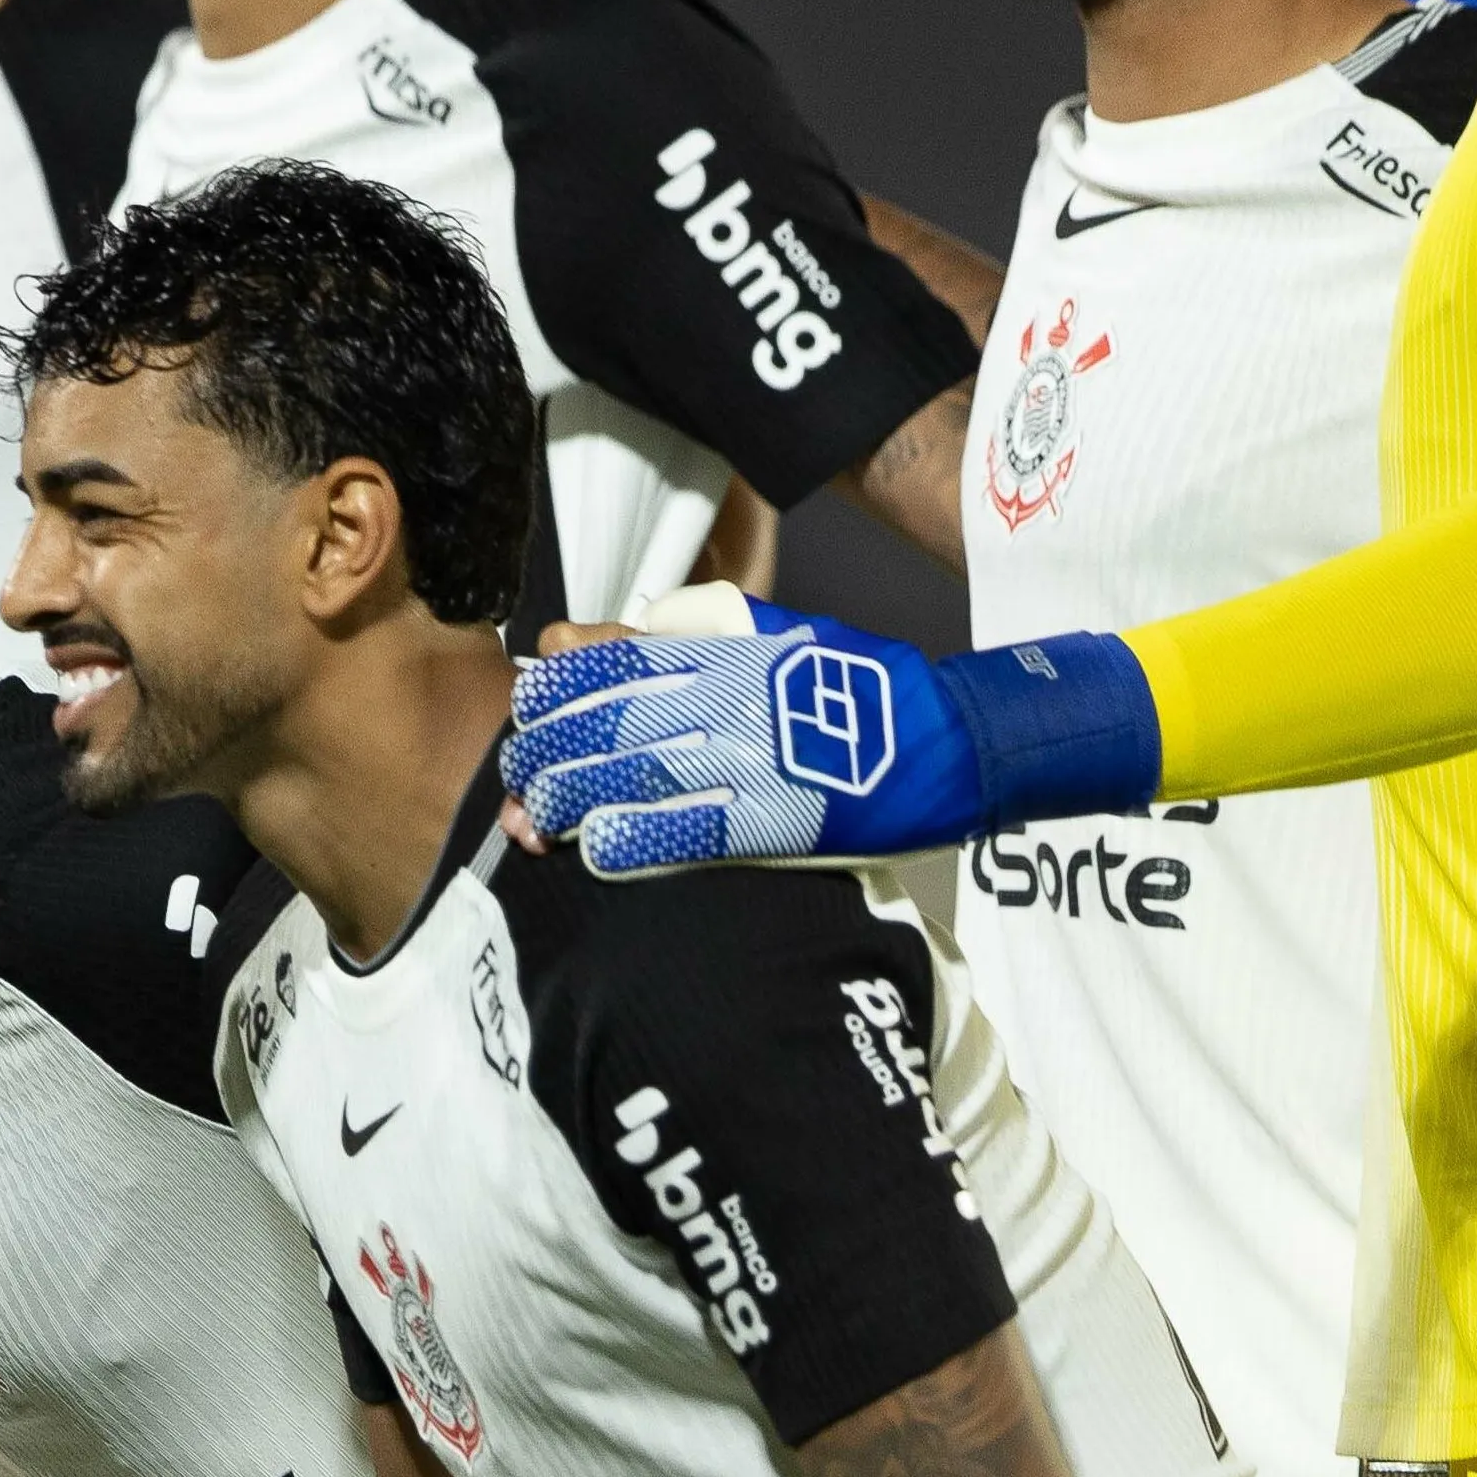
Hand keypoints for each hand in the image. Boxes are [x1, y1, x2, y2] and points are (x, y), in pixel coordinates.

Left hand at [501, 599, 1159, 872]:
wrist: (953, 740)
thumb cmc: (865, 686)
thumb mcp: (779, 631)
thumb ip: (694, 627)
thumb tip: (605, 636)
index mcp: (725, 652)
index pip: (612, 661)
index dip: (557, 686)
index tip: (530, 706)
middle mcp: (728, 700)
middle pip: (605, 722)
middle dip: (548, 750)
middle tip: (522, 772)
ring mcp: (750, 760)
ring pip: (629, 776)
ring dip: (570, 800)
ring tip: (539, 817)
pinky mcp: (775, 819)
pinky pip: (684, 831)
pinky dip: (630, 841)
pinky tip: (595, 848)